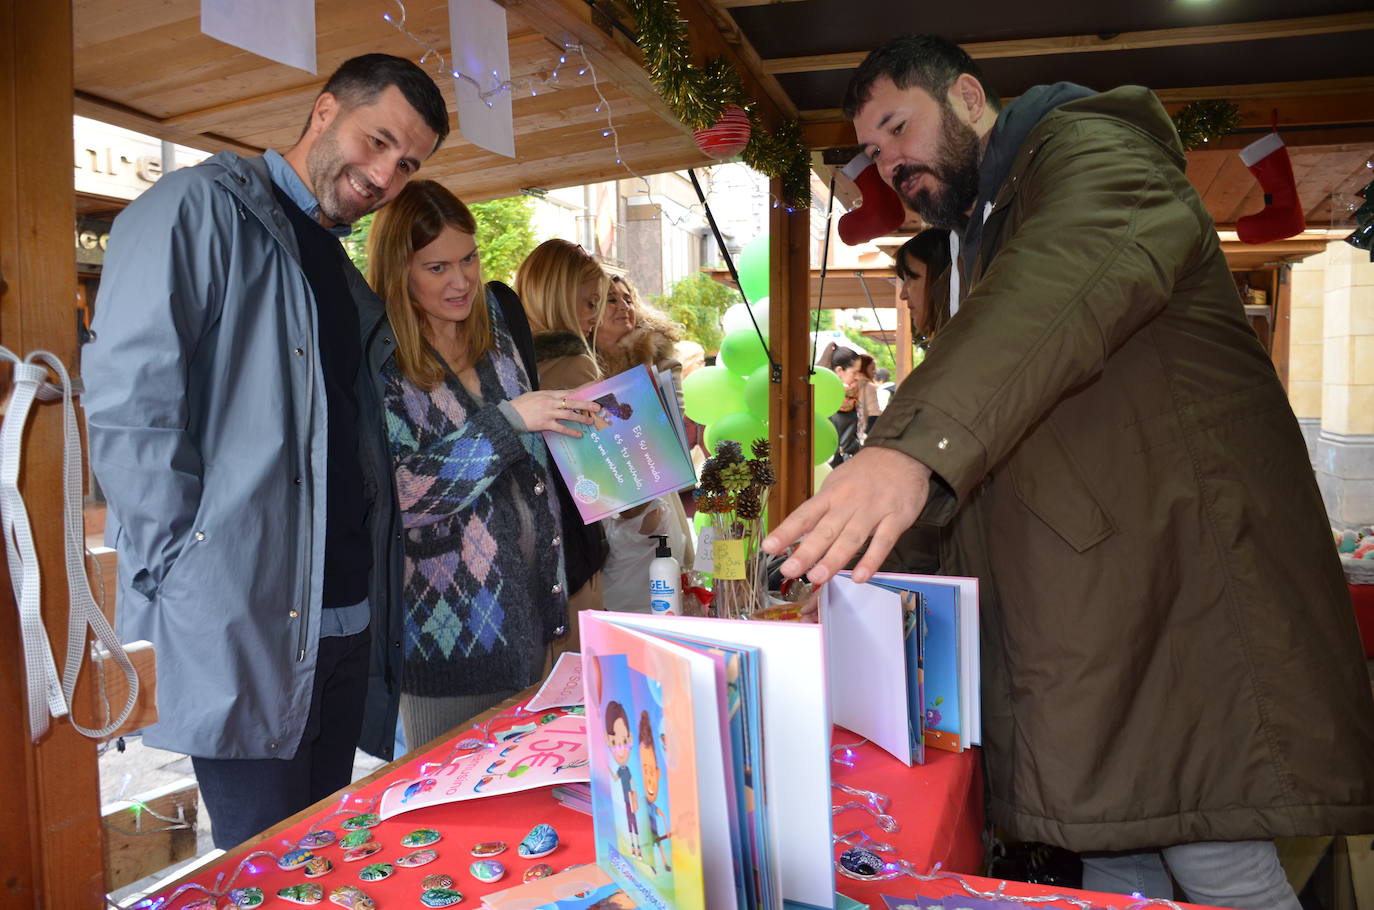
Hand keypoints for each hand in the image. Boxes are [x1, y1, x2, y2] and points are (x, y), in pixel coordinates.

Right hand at [510, 390, 599, 436]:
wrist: (510, 414)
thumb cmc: (521, 404)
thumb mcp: (536, 395)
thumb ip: (549, 396)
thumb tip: (560, 398)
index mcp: (549, 394)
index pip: (570, 391)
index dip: (583, 390)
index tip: (594, 388)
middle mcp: (551, 402)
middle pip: (573, 402)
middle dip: (587, 404)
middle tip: (597, 407)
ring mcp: (548, 413)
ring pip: (569, 415)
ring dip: (581, 419)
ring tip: (590, 421)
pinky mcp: (545, 424)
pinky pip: (561, 428)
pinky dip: (571, 431)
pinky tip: (579, 434)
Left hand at [761, 446, 931, 584]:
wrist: (902, 455)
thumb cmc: (864, 474)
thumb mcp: (836, 484)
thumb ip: (821, 510)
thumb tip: (797, 534)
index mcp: (830, 495)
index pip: (803, 515)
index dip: (786, 531)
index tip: (769, 547)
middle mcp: (848, 503)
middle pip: (825, 530)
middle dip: (806, 552)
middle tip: (789, 570)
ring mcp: (873, 511)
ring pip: (851, 538)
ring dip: (834, 559)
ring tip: (818, 577)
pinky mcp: (896, 518)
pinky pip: (883, 542)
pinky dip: (871, 560)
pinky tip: (860, 577)